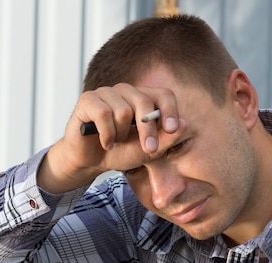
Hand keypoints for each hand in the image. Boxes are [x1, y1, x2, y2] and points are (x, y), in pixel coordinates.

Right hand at [38, 83, 184, 192]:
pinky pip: (103, 113)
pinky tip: (105, 143)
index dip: (170, 110)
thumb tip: (184, 124)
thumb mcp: (147, 151)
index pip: (163, 94)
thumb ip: (166, 140)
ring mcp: (106, 93)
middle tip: (148, 149)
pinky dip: (106, 134)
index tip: (171, 129)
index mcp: (143, 98)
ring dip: (120, 134)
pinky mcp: (88, 99)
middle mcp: (125, 91)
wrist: (90, 162)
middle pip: (144, 102)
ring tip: (116, 142)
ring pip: (123, 110)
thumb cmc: (119, 153)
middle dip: (148, 130)